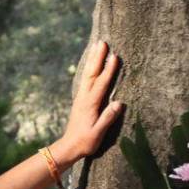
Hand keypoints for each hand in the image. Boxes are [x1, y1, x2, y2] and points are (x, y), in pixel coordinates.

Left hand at [53, 41, 123, 166]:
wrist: (69, 146)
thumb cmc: (85, 142)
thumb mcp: (98, 133)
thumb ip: (107, 118)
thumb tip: (119, 103)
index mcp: (90, 104)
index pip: (101, 84)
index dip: (108, 70)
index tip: (114, 56)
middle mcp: (84, 98)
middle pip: (91, 73)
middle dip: (97, 57)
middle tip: (102, 42)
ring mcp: (80, 97)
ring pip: (87, 74)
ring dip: (92, 59)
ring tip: (97, 46)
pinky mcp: (80, 99)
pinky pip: (85, 79)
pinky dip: (89, 68)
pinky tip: (91, 63)